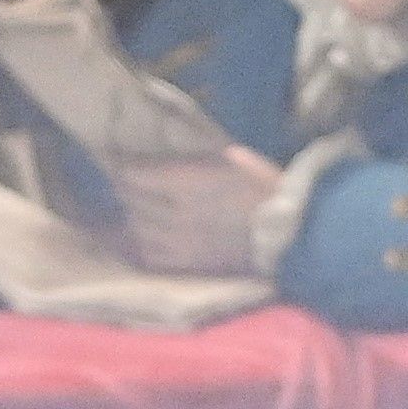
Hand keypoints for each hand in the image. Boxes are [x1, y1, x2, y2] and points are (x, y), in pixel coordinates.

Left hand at [114, 144, 284, 275]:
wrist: (288, 235)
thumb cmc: (267, 190)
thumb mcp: (235, 157)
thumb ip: (199, 155)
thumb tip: (172, 143)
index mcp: (189, 181)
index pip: (135, 173)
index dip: (124, 165)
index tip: (119, 159)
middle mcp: (177, 212)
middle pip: (132, 199)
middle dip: (126, 188)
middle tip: (126, 181)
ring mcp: (179, 242)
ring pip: (137, 226)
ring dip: (134, 215)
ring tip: (136, 207)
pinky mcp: (185, 264)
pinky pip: (149, 254)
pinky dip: (142, 243)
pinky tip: (146, 236)